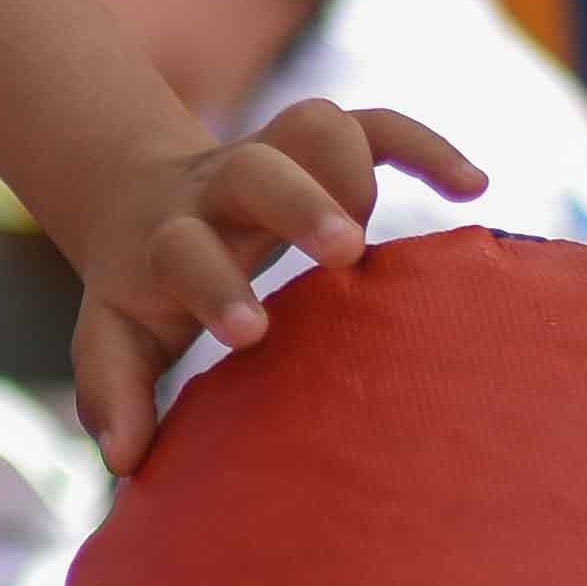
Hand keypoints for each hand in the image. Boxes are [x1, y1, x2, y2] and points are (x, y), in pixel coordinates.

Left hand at [63, 100, 485, 471]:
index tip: (253, 331)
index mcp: (166, 239)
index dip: (216, 285)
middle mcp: (218, 190)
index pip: (183, 250)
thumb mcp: (113, 336)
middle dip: (299, 202)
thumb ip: (113, 391)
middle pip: (252, 168)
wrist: (135, 198)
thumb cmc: (140, 288)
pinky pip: (373, 125)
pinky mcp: (313, 147)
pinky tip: (473, 186)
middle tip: (347, 250)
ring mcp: (268, 158)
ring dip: (352, 160)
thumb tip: (124, 460)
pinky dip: (421, 145)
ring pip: (311, 125)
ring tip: (386, 226)